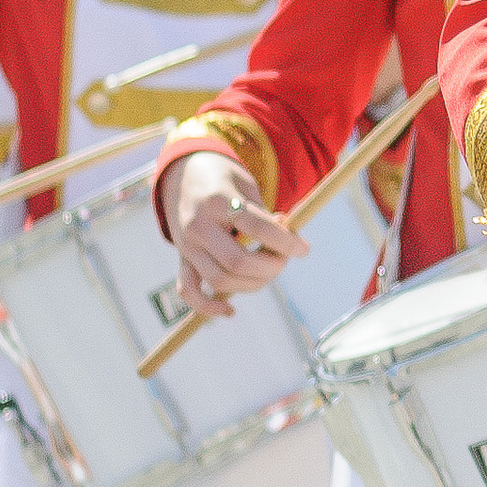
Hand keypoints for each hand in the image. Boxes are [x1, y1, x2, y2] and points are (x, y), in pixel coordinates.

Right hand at [165, 152, 302, 316]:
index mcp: (217, 201)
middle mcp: (198, 226)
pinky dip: (208, 307)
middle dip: (271, 266)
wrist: (182, 175)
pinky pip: (189, 292)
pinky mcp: (182, 259)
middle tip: (284, 259)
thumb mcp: (246, 185)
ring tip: (268, 271)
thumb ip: (265, 213)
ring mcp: (186, 246)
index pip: (257, 227)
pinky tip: (230, 311)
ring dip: (253, 284)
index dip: (286, 242)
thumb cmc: (224, 179)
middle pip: (238, 261)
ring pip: (220, 281)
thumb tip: (288, 237)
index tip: (304, 249)